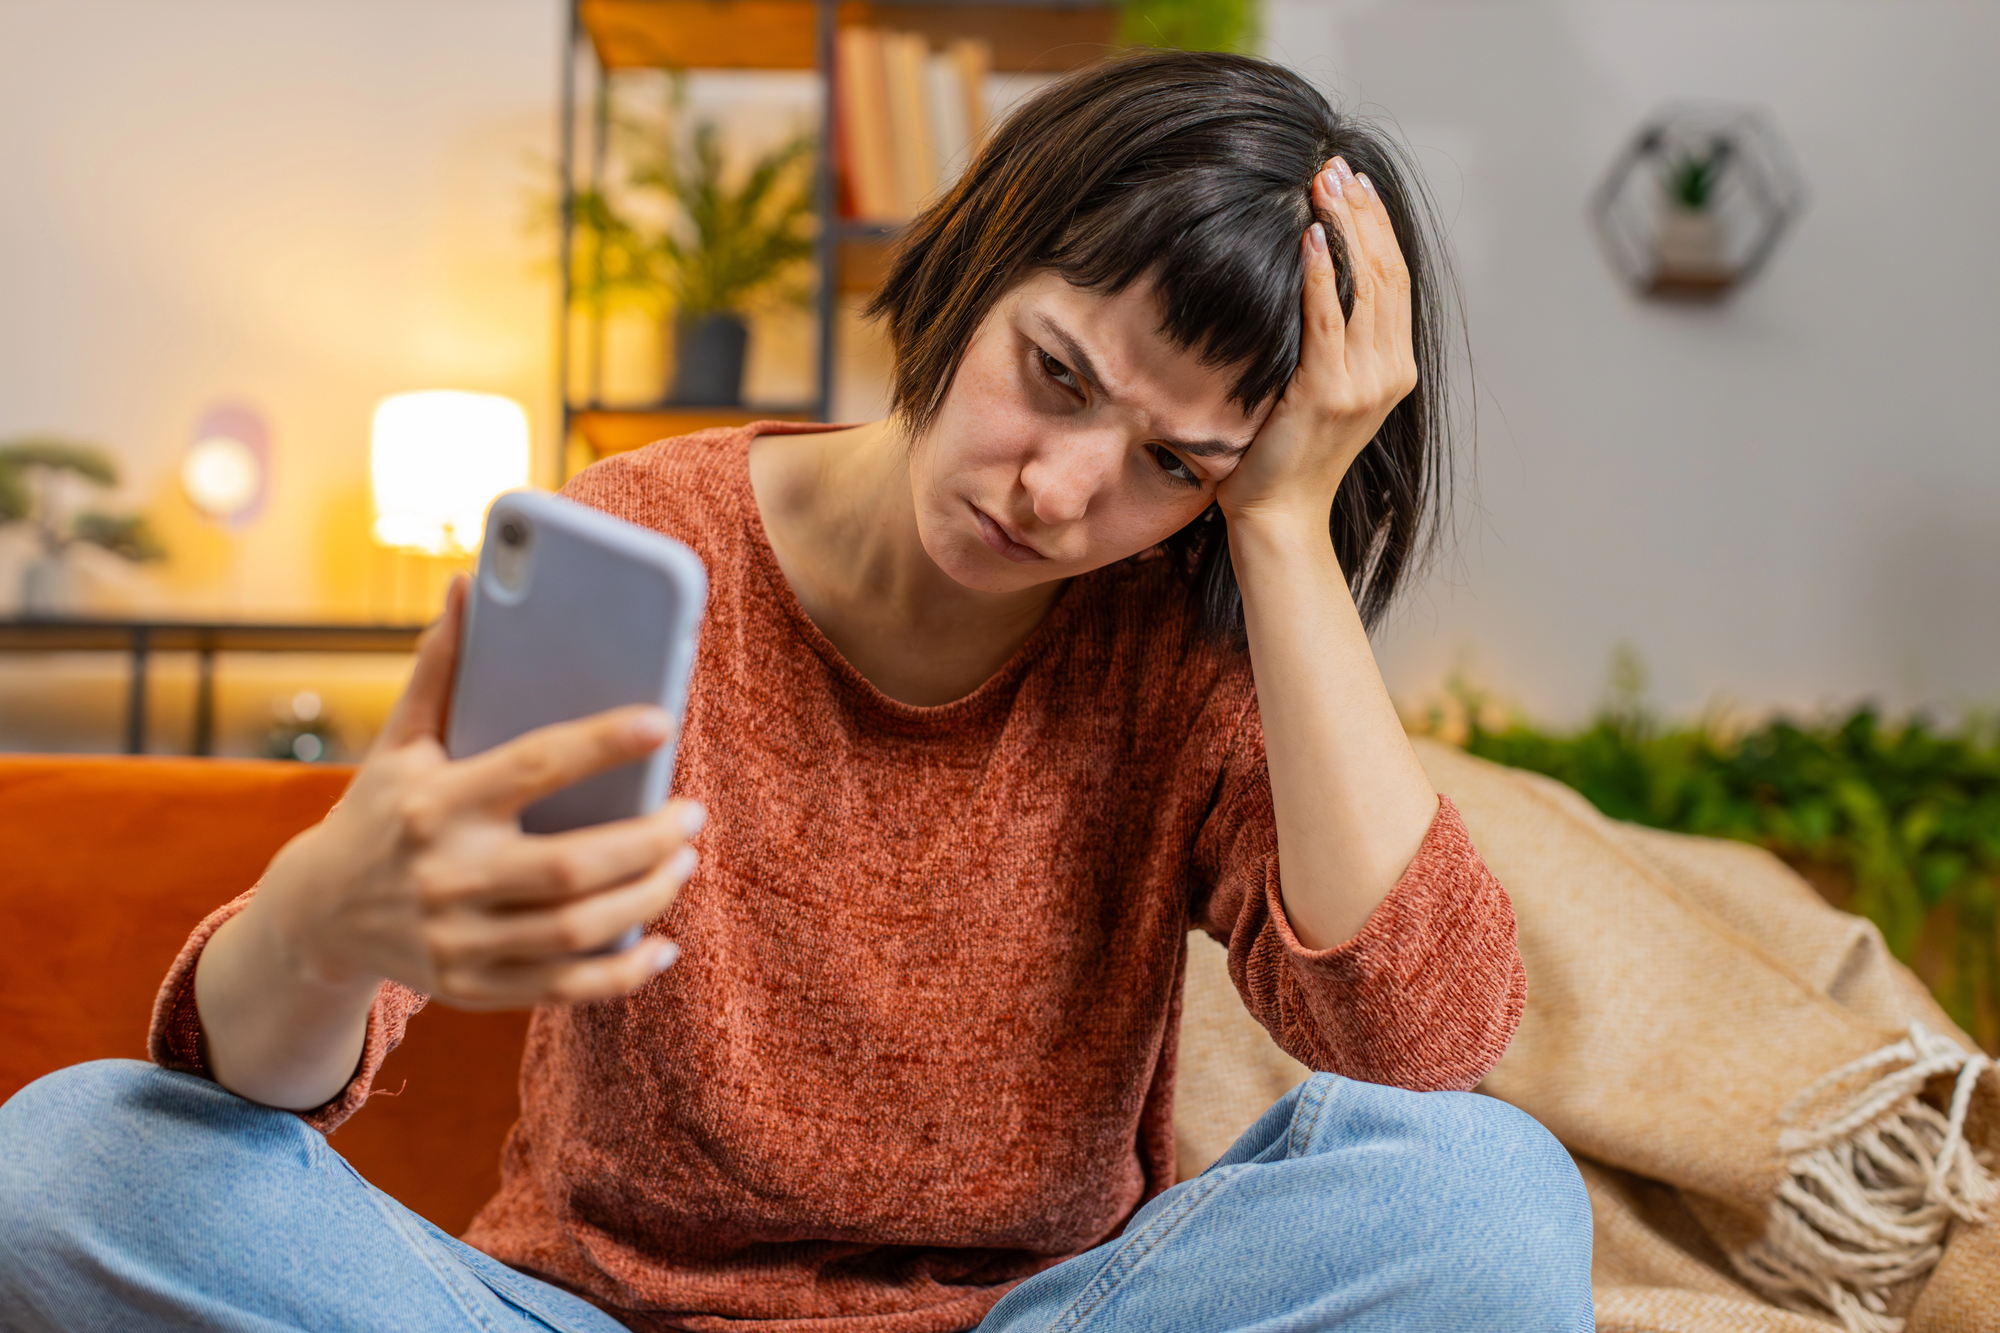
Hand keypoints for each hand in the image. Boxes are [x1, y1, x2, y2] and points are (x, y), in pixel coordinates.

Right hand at [248, 576, 701, 1009]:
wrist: (318, 914)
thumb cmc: (382, 810)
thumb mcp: (400, 742)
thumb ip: (439, 669)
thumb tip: (468, 585)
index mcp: (434, 804)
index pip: (533, 765)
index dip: (602, 743)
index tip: (661, 721)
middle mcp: (445, 876)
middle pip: (570, 867)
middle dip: (646, 841)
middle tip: (691, 814)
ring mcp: (459, 939)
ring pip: (578, 930)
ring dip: (647, 898)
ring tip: (682, 861)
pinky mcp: (473, 987)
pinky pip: (565, 989)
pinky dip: (622, 973)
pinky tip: (661, 943)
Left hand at [1216, 156, 1417, 530]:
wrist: (1278, 516)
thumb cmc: (1283, 454)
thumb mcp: (1315, 389)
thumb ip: (1325, 342)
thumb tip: (1307, 279)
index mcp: (1393, 368)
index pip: (1395, 280)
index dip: (1377, 226)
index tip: (1355, 183)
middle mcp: (1389, 372)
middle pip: (1387, 273)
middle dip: (1363, 214)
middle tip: (1337, 168)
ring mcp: (1364, 384)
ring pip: (1366, 288)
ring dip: (1346, 229)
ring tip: (1324, 185)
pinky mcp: (1328, 394)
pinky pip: (1328, 322)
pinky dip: (1323, 276)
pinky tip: (1312, 238)